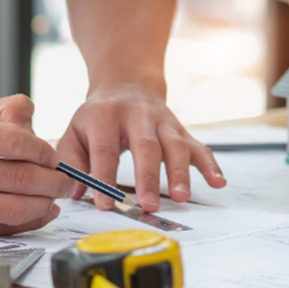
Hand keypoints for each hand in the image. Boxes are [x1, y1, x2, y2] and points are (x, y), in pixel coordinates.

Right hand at [0, 95, 72, 234]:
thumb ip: (5, 111)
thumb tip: (36, 130)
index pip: (14, 142)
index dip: (44, 152)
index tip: (53, 157)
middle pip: (18, 178)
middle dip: (53, 181)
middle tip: (65, 181)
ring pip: (12, 208)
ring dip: (44, 204)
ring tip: (54, 196)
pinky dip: (27, 221)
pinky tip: (39, 211)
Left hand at [56, 82, 225, 211]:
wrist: (127, 83)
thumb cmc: (99, 115)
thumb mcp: (74, 131)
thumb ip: (71, 162)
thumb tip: (73, 191)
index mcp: (106, 116)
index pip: (105, 149)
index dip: (104, 177)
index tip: (104, 203)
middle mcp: (138, 116)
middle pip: (146, 147)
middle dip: (148, 178)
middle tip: (147, 204)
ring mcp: (163, 122)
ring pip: (175, 146)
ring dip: (180, 172)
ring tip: (181, 197)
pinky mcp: (181, 130)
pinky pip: (199, 147)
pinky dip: (210, 165)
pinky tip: (218, 182)